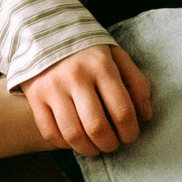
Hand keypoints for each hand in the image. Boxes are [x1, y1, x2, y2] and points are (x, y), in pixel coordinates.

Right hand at [22, 42, 155, 156]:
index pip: (122, 111)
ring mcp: (52, 88)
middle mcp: (76, 77)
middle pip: (97, 127)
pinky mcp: (35, 97)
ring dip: (88, 149)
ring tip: (95, 147)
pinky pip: (50, 132)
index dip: (130, 131)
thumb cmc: (89, 51)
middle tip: (113, 144)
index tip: (130, 135)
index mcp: (101, 66)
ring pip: (73, 134)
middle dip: (110, 144)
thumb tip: (146, 115)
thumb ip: (137, 83)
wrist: (46, 32)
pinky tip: (74, 139)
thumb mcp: (118, 57)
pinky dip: (65, 144)